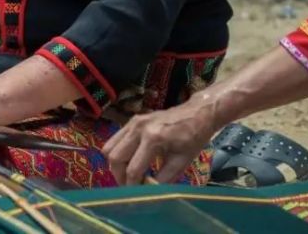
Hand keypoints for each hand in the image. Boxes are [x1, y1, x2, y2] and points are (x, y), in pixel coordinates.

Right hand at [102, 98, 217, 184]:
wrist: (197, 113)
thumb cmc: (193, 137)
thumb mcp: (182, 161)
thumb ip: (164, 178)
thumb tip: (149, 192)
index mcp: (153, 138)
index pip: (133, 168)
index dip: (132, 185)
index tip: (136, 195)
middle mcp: (138, 128)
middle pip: (115, 157)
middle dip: (119, 176)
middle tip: (129, 186)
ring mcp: (132, 122)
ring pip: (109, 147)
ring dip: (115, 164)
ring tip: (127, 173)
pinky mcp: (132, 120)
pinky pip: (115, 139)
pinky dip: (118, 153)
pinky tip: (131, 159)